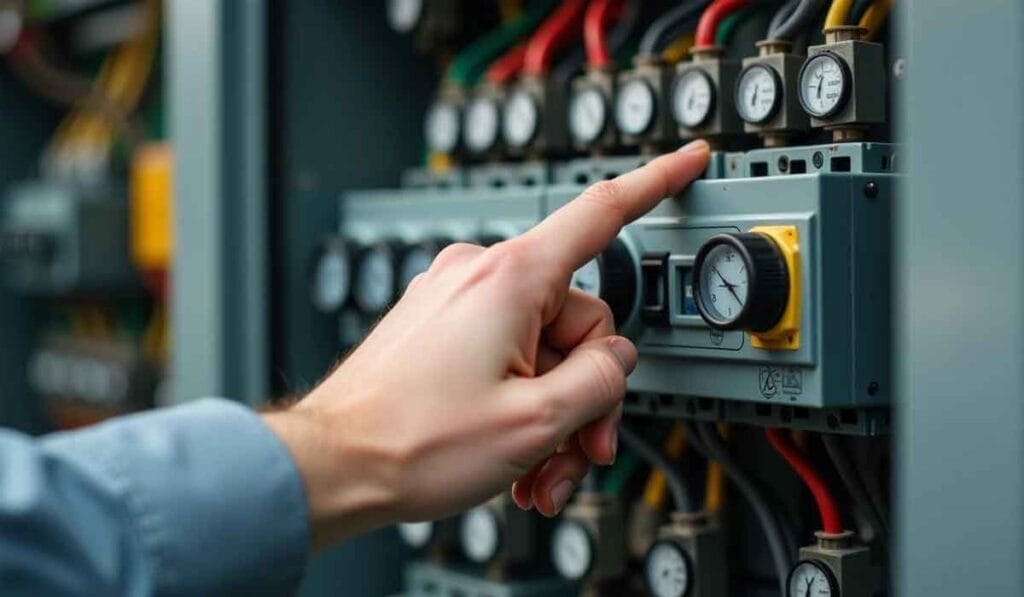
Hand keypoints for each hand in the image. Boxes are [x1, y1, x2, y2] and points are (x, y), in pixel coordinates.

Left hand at [264, 141, 709, 548]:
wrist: (334, 465)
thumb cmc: (413, 442)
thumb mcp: (537, 423)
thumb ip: (602, 380)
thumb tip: (615, 360)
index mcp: (511, 279)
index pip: (602, 213)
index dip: (656, 183)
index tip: (688, 159)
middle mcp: (480, 276)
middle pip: (577, 322)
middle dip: (585, 395)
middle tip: (575, 452)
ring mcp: (455, 300)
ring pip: (541, 349)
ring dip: (550, 414)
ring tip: (534, 471)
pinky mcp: (440, 326)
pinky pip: (504, 355)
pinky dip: (517, 404)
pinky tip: (511, 457)